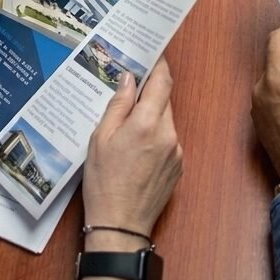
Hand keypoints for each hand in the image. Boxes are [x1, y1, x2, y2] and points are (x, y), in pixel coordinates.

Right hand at [82, 58, 181, 236]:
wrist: (120, 227)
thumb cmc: (103, 181)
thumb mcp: (100, 138)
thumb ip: (118, 104)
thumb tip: (129, 78)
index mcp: (148, 123)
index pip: (162, 81)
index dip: (158, 64)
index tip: (152, 53)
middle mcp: (168, 133)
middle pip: (164, 100)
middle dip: (150, 92)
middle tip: (130, 88)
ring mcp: (177, 151)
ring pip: (166, 120)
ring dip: (151, 116)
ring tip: (127, 126)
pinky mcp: (178, 166)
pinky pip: (168, 139)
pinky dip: (155, 135)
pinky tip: (136, 149)